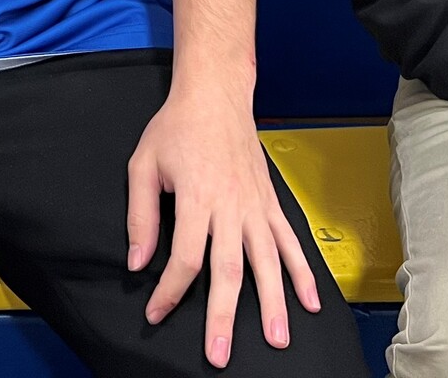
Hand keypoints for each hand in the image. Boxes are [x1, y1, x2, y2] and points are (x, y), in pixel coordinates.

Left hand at [127, 80, 320, 367]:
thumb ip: (141, 216)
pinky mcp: (271, 203)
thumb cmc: (177, 128)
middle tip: (220, 353)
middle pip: (229, 269)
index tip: (155, 313)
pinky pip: (289, 242)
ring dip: (273, 303)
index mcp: (196, 198)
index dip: (170, 291)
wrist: (216, 95)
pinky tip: (309, 302)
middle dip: (223, 315)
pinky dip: (301, 273)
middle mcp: (230, 206)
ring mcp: (255, 206)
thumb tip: (138, 262)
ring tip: (277, 340)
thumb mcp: (143, 164)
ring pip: (267, 262)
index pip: (185, 258)